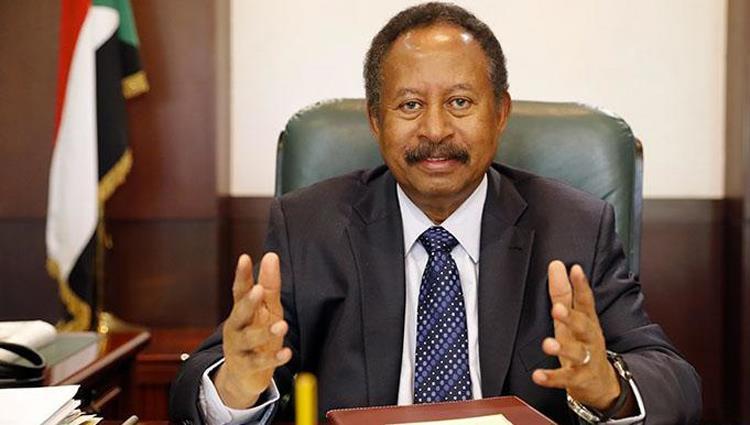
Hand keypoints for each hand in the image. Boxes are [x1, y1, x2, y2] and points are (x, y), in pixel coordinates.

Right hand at [213, 253, 291, 407]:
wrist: (244, 375)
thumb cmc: (258, 333)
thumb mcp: (267, 309)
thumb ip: (269, 285)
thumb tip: (271, 255)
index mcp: (241, 310)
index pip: (240, 290)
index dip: (242, 275)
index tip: (244, 258)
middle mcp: (236, 327)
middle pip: (239, 313)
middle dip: (248, 302)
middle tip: (257, 290)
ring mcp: (239, 348)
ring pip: (249, 339)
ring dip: (265, 332)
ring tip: (282, 325)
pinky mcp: (246, 367)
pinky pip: (259, 363)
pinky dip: (273, 359)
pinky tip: (286, 353)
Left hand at [531, 261, 622, 411]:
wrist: (602, 384)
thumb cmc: (584, 345)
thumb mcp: (573, 319)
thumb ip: (564, 293)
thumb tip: (556, 266)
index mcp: (588, 322)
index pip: (586, 301)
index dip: (581, 285)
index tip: (575, 270)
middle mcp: (589, 339)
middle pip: (583, 326)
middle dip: (571, 317)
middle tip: (557, 309)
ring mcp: (585, 360)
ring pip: (576, 353)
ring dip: (562, 348)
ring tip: (548, 344)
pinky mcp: (578, 380)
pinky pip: (564, 379)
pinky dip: (551, 378)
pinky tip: (538, 375)